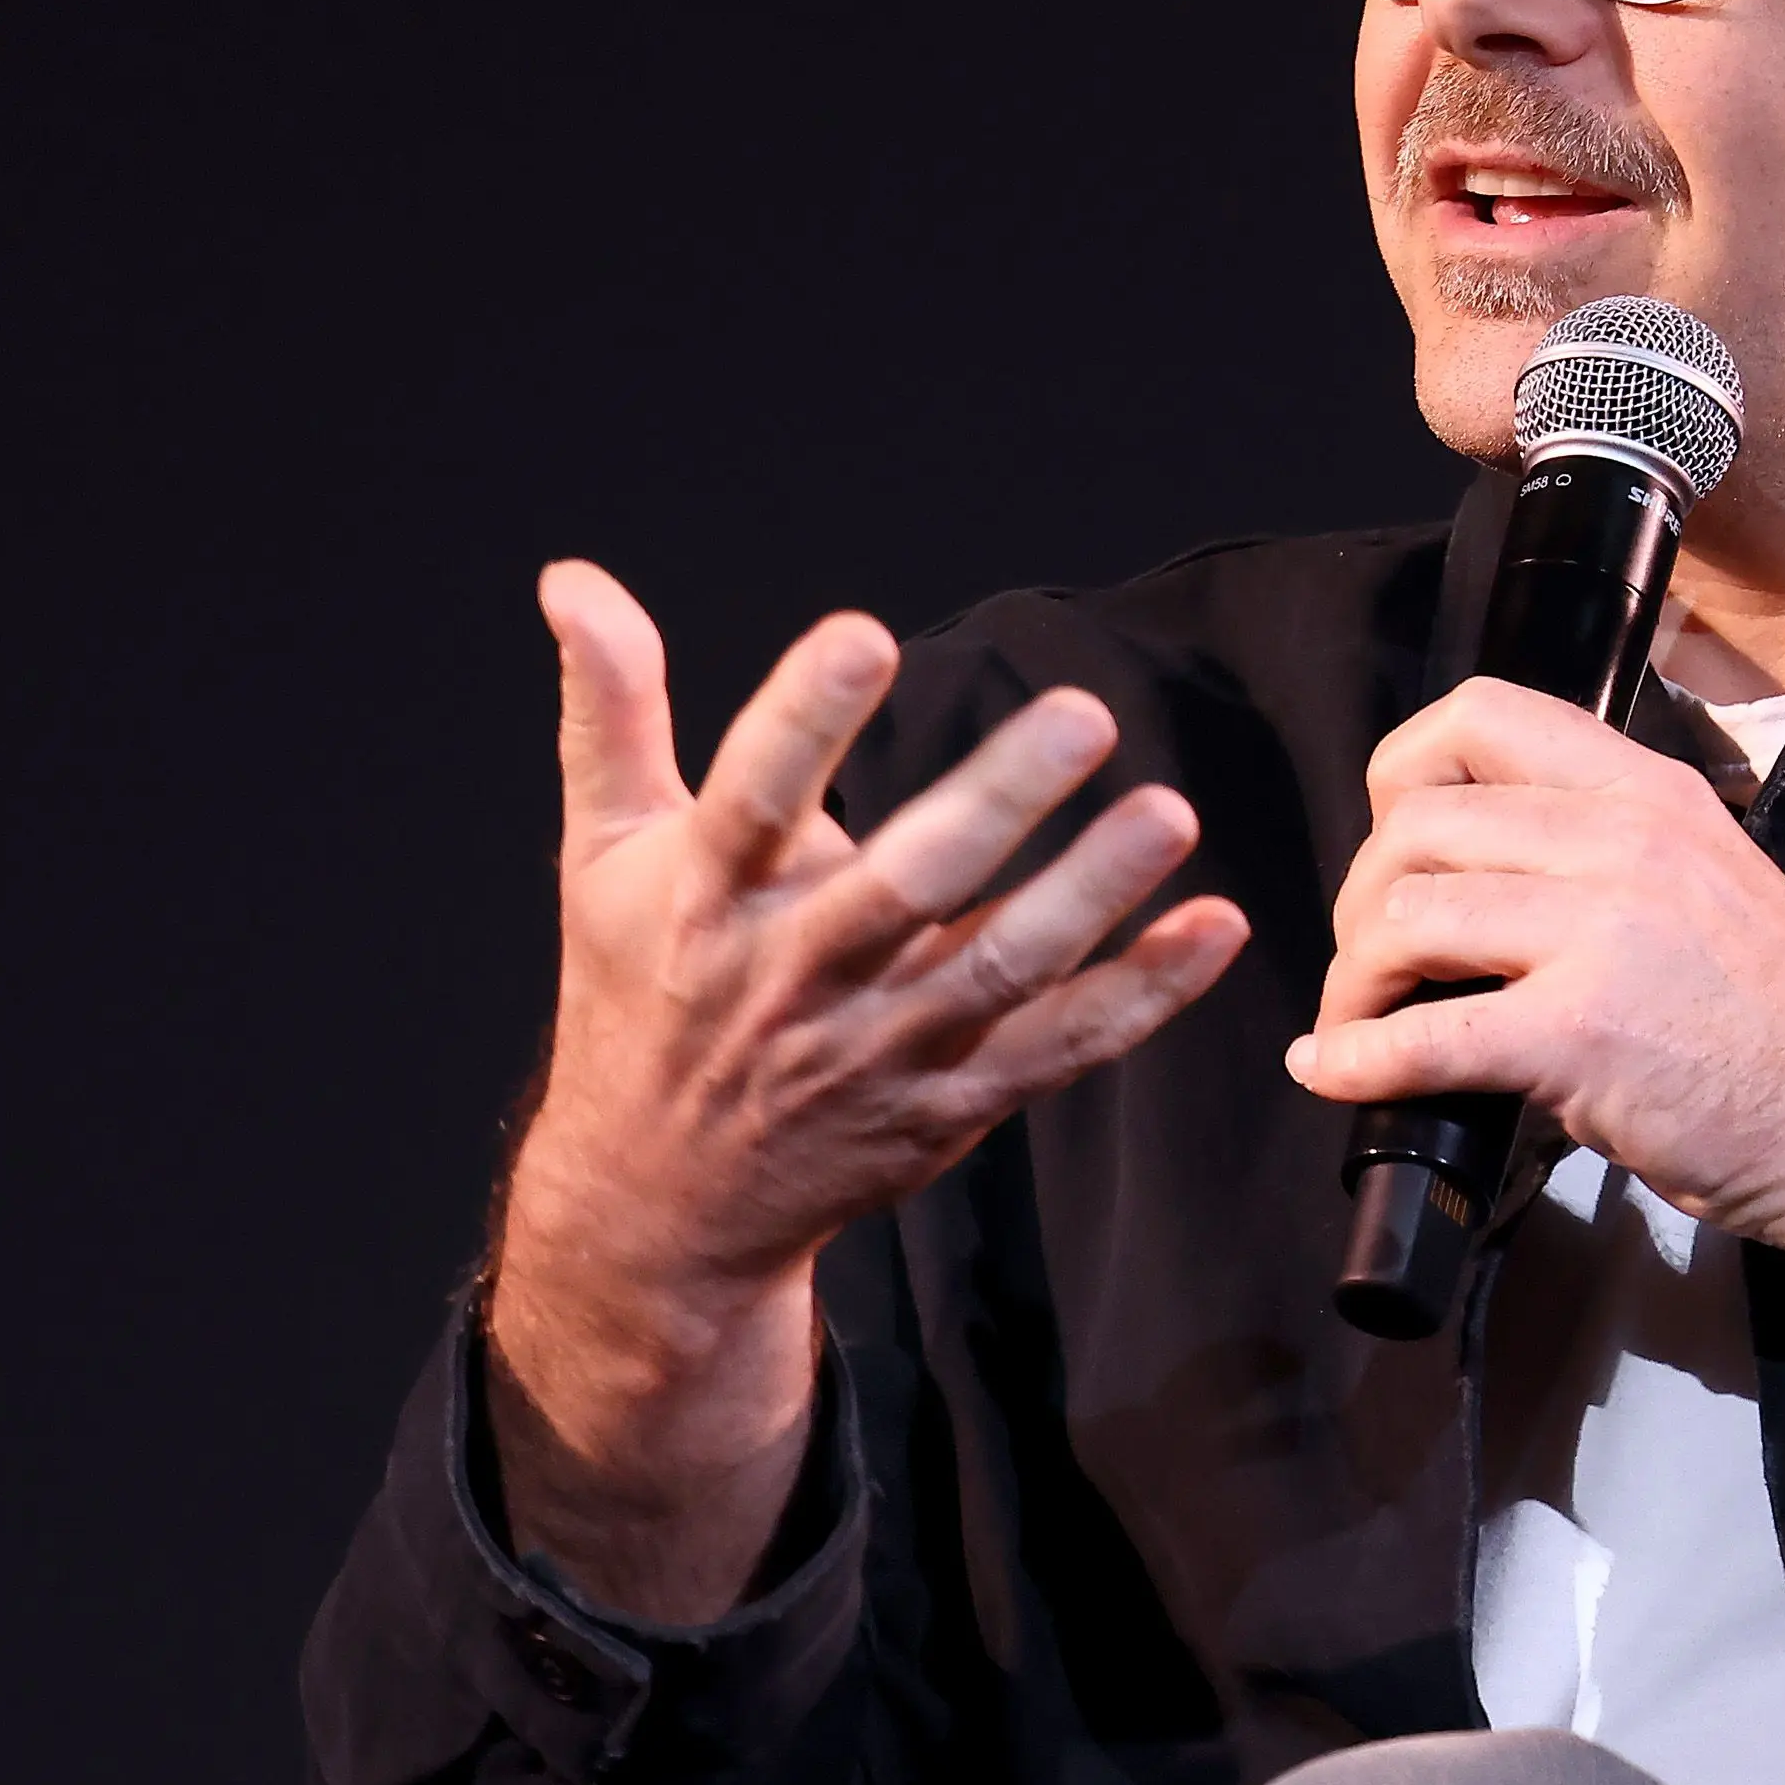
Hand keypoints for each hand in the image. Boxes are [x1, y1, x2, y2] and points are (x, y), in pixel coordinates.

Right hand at [486, 561, 1248, 1619]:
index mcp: (703, 900)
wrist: (656, 1208)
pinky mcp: (942, 1108)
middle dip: (993, 804)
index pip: (751, 799)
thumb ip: (612, 709)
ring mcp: (875, 1054)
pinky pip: (1055, 1052)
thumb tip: (573, 576)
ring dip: (1089, 896)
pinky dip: (1138, 997)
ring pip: (996, 973)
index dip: (805, 718)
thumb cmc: (638, 994)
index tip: (862, 634)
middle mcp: (792, 980)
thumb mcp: (602, 854)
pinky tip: (1211, 928)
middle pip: (900, 888)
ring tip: (1168, 813)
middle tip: (1081, 714)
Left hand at [1288, 676, 1784, 1419]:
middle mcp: (1623, 839)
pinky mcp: (1584, 1035)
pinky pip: (1424, 1035)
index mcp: (1648, 791)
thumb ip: (1605, 855)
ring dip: (1353, 977)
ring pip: (1405, 915)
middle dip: (1362, 897)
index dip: (1402, 774)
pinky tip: (1335, 1071)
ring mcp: (1603, 934)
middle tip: (1373, 962)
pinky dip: (1356, 1058)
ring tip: (1361, 1020)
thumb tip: (1479, 872)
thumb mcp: (1708, 881)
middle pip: (1416, 824)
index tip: (1397, 844)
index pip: (1480, 716)